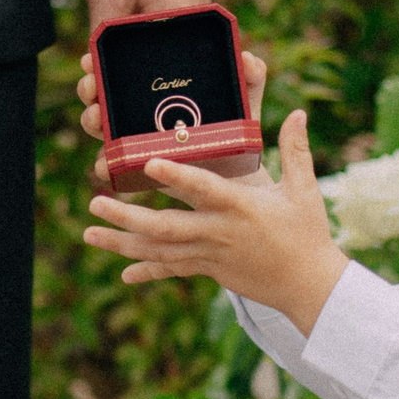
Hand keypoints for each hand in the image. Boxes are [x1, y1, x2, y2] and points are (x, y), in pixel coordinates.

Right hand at [79, 48, 268, 191]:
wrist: (241, 174)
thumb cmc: (239, 128)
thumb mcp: (244, 98)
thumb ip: (250, 75)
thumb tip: (246, 58)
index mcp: (155, 87)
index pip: (119, 68)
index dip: (98, 61)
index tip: (90, 56)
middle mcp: (137, 110)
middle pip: (101, 94)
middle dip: (89, 88)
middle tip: (92, 87)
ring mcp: (134, 139)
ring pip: (100, 127)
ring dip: (90, 120)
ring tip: (97, 120)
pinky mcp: (138, 168)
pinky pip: (113, 166)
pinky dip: (104, 165)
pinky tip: (105, 164)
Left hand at [83, 109, 348, 332]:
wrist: (310, 285)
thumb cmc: (308, 233)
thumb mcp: (304, 190)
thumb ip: (295, 150)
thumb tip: (297, 113)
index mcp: (239, 206)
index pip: (202, 188)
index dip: (175, 175)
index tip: (148, 163)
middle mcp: (218, 232)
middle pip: (165, 225)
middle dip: (126, 216)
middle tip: (94, 201)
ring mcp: (210, 254)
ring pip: (159, 251)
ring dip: (122, 243)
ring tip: (89, 234)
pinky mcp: (209, 270)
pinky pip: (172, 270)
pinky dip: (147, 271)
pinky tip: (123, 273)